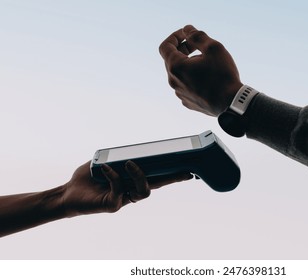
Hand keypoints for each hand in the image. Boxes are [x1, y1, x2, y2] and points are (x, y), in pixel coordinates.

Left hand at [61, 161, 191, 216]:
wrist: (68, 193)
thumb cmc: (87, 178)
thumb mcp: (105, 162)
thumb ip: (118, 157)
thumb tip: (132, 151)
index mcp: (132, 182)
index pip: (156, 178)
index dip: (171, 175)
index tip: (187, 171)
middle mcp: (130, 192)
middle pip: (157, 186)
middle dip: (171, 179)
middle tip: (183, 172)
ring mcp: (123, 200)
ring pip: (143, 191)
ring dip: (139, 176)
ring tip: (128, 164)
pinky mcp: (113, 205)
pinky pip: (119, 189)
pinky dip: (113, 176)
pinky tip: (106, 168)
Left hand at [159, 25, 242, 116]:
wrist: (231, 104)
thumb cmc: (223, 76)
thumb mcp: (213, 48)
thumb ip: (197, 36)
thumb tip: (187, 29)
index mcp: (176, 67)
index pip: (165, 46)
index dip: (175, 36)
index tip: (187, 34)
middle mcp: (174, 82)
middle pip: (172, 60)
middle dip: (183, 49)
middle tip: (199, 46)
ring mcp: (180, 94)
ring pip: (180, 74)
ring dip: (189, 64)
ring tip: (207, 64)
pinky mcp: (188, 102)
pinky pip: (186, 86)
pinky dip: (192, 78)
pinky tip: (207, 78)